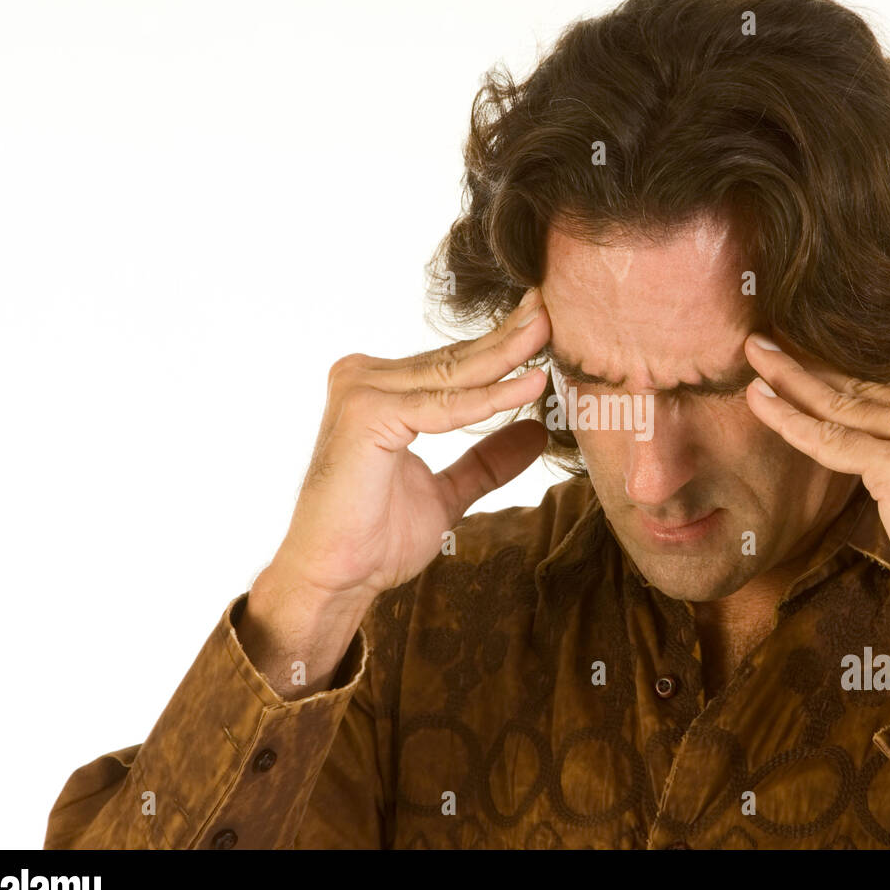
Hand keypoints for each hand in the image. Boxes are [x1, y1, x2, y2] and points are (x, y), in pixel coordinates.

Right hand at [265, 288, 550, 601]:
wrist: (336, 579)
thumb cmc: (376, 539)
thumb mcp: (446, 493)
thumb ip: (485, 461)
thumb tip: (534, 432)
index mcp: (378, 391)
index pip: (451, 365)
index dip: (501, 352)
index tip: (545, 330)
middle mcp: (364, 379)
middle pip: (454, 360)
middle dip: (509, 338)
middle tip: (553, 310)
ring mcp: (361, 391)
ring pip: (453, 375)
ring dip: (506, 357)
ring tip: (549, 335)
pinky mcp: (367, 413)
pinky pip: (445, 406)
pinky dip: (491, 399)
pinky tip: (530, 385)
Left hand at [743, 331, 889, 633]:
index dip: (844, 384)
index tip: (806, 370)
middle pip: (867, 390)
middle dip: (811, 369)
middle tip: (766, 346)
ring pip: (842, 406)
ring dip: (789, 380)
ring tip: (754, 357)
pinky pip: (830, 441)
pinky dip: (789, 421)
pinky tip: (759, 401)